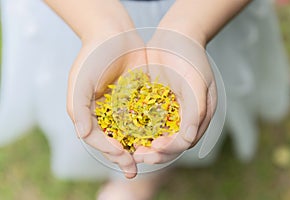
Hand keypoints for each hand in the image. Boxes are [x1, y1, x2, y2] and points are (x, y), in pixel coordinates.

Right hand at [58, 1, 145, 177]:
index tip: (119, 152)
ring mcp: (122, 108)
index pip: (96, 138)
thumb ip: (78, 108)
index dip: (106, 148)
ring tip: (146, 161)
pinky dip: (150, 131)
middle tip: (132, 169)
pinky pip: (144, 119)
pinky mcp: (138, 100)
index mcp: (89, 113)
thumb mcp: (80, 81)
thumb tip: (82, 134)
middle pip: (113, 140)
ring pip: (130, 134)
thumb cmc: (93, 57)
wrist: (114, 34)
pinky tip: (158, 140)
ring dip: (137, 149)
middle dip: (122, 156)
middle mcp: (105, 114)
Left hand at [133, 30, 216, 163]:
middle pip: (171, 143)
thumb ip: (195, 111)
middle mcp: (186, 116)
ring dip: (146, 144)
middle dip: (156, 152)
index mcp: (200, 114)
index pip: (186, 140)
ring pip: (158, 135)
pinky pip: (148, 121)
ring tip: (131, 149)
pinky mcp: (157, 103)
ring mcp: (171, 110)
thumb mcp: (196, 83)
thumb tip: (189, 139)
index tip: (155, 148)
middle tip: (138, 155)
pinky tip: (126, 132)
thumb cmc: (189, 57)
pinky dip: (139, 129)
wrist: (175, 35)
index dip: (171, 148)